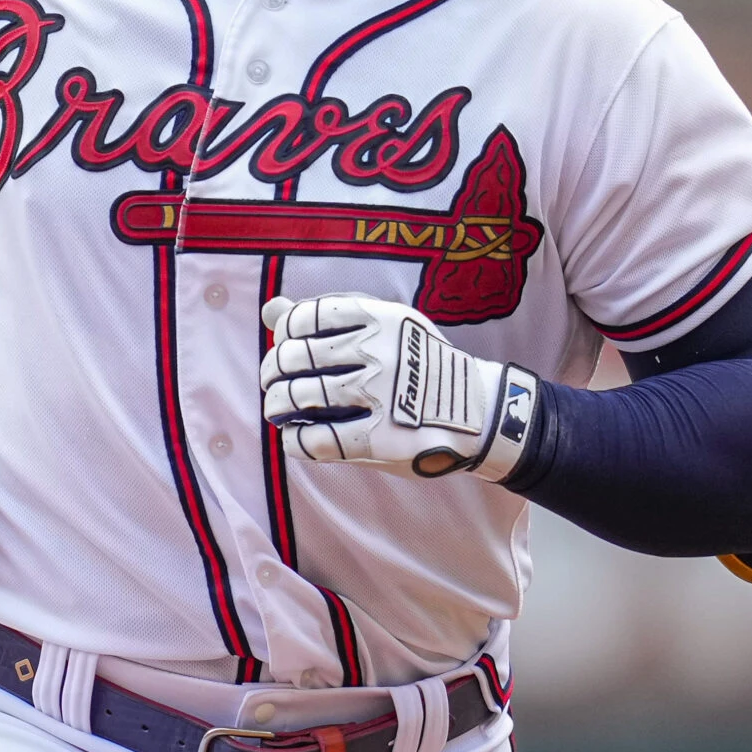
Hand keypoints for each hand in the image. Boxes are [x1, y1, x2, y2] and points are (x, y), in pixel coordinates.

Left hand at [259, 295, 538, 480]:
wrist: (481, 412)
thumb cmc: (422, 366)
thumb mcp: (388, 328)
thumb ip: (329, 318)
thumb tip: (270, 309)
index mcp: (379, 318)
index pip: (305, 317)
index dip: (284, 336)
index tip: (287, 350)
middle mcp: (378, 353)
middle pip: (294, 357)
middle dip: (273, 373)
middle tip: (275, 385)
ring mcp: (380, 397)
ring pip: (298, 398)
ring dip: (276, 407)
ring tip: (279, 413)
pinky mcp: (381, 440)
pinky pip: (315, 441)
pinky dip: (295, 442)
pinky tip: (297, 439)